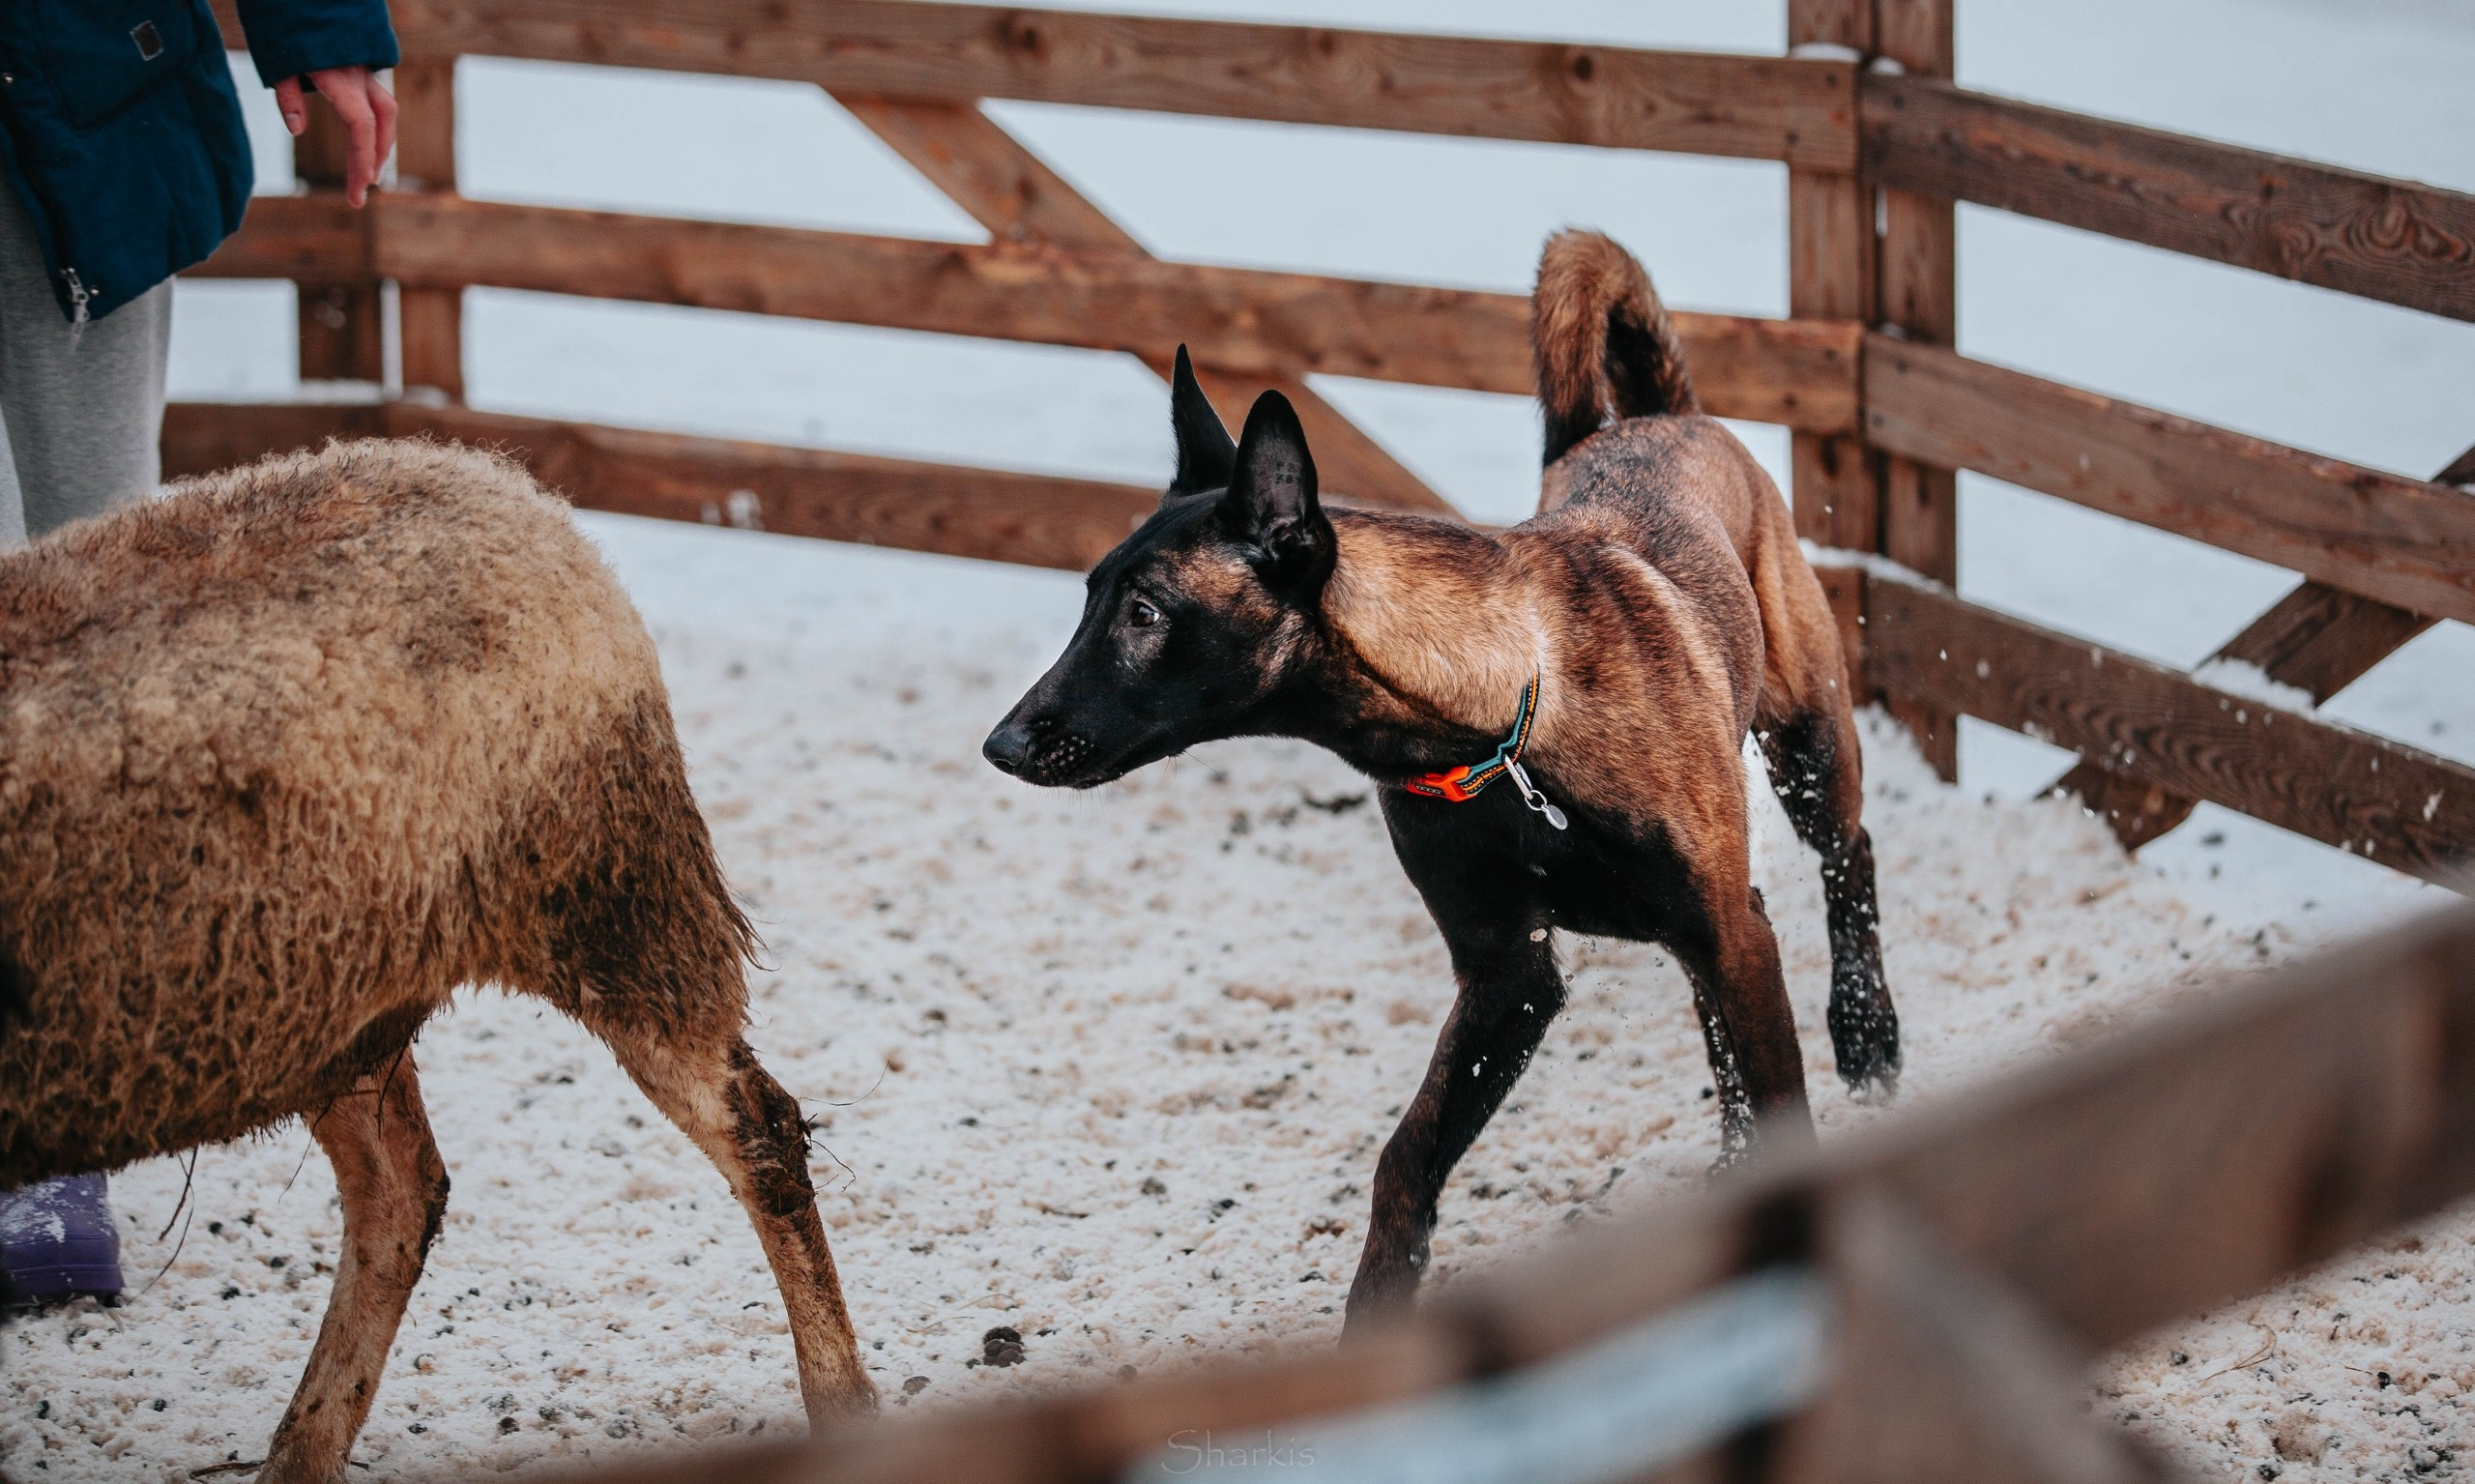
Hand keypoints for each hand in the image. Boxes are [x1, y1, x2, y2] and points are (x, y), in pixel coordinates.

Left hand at [273, 66, 397, 206]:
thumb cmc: (281, 16)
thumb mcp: (275, 57)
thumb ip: (287, 95)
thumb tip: (297, 129)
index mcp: (339, 77)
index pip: (361, 128)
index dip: (361, 162)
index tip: (357, 192)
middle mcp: (359, 73)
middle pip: (382, 123)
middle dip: (375, 158)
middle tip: (363, 186)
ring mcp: (364, 65)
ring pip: (385, 109)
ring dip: (380, 140)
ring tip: (369, 166)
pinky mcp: (361, 59)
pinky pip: (377, 95)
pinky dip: (375, 119)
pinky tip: (367, 132)